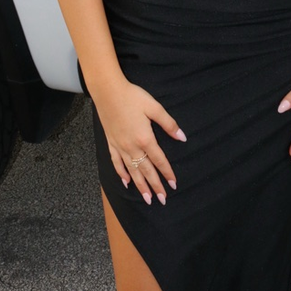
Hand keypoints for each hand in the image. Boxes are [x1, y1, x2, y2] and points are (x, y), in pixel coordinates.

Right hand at [94, 78, 186, 204]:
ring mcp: (120, 146)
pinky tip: (126, 183)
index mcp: (145, 138)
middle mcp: (132, 147)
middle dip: (155, 186)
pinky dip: (122, 174)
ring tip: (147, 199)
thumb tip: (182, 138)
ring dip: (140, 186)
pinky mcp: (111, 143)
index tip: (173, 185)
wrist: (107, 91)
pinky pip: (117, 163)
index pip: (159, 160)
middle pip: (146, 170)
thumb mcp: (154, 107)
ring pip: (132, 171)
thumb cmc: (132, 97)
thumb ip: (168, 124)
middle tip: (162, 200)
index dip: (167, 173)